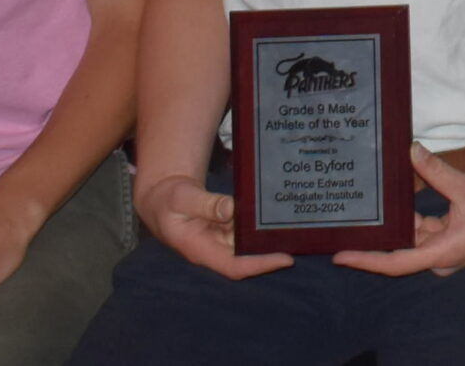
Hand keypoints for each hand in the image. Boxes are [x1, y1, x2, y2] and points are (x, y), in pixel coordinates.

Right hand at [135, 172, 293, 280]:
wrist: (162, 197)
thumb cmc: (169, 200)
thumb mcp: (183, 198)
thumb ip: (206, 204)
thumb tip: (230, 210)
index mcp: (201, 250)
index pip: (235, 266)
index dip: (260, 265)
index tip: (285, 259)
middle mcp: (214, 249)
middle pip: (248, 257)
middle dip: (272, 252)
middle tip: (302, 240)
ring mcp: (221, 239)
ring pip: (249, 243)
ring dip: (269, 238)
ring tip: (297, 227)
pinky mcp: (225, 228)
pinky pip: (246, 229)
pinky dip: (260, 225)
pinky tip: (278, 215)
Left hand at [333, 143, 464, 277]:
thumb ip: (437, 171)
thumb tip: (411, 151)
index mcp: (442, 253)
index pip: (396, 263)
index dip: (367, 261)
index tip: (342, 257)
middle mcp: (439, 258)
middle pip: (401, 251)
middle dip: (378, 238)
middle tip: (348, 227)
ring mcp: (444, 250)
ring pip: (413, 238)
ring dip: (398, 224)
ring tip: (368, 213)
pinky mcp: (449, 241)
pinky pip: (425, 232)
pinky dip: (414, 219)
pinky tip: (397, 205)